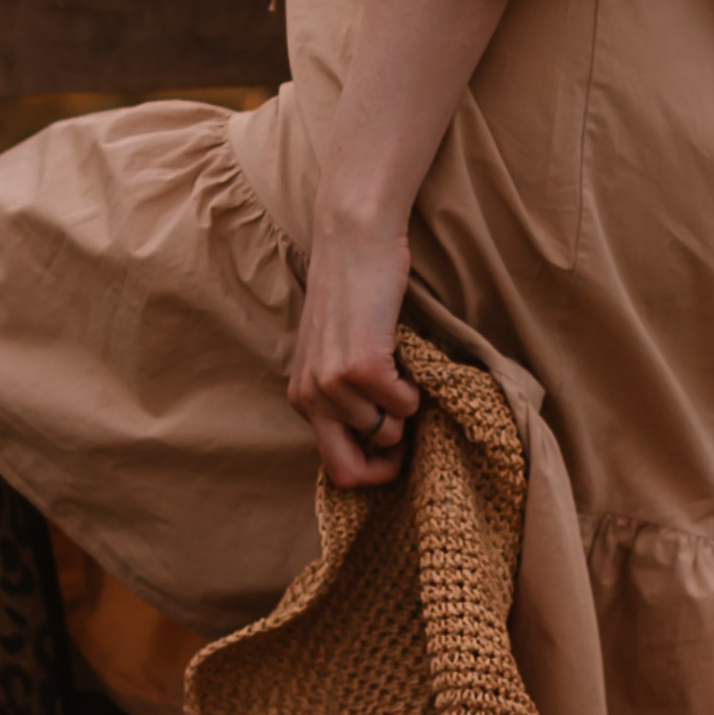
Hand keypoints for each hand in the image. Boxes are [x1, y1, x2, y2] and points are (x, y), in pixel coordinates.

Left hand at [287, 205, 416, 489]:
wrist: (353, 241)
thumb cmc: (352, 293)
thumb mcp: (333, 354)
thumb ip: (342, 397)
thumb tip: (379, 444)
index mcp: (300, 397)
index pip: (334, 469)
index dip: (372, 469)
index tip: (395, 448)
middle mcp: (309, 397)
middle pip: (349, 473)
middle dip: (386, 466)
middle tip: (408, 436)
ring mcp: (333, 384)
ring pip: (387, 431)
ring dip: (403, 407)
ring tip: (398, 369)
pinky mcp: (361, 367)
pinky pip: (403, 404)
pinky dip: (414, 388)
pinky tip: (403, 357)